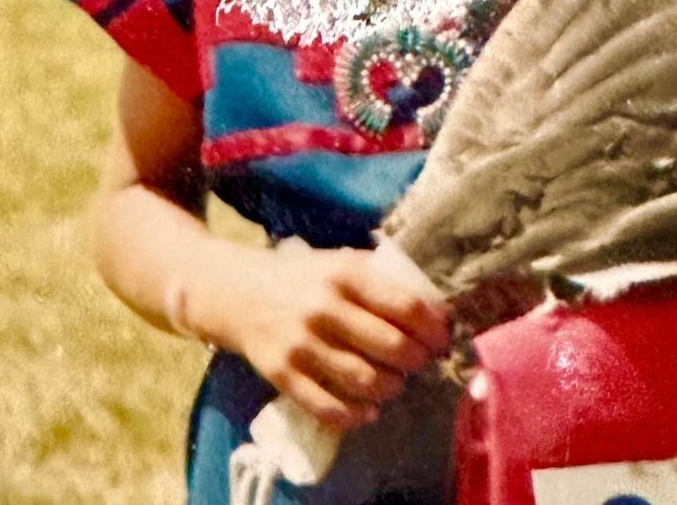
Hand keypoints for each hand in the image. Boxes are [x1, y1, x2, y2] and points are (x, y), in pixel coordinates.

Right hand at [212, 245, 449, 430]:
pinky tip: (367, 409)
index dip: (434, 329)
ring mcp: (301, 344)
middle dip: (417, 360)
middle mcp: (324, 308)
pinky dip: (355, 415)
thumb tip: (435, 308)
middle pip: (392, 347)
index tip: (442, 338)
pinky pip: (327, 406)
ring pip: (365, 381)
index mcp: (345, 274)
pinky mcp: (281, 374)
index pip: (406, 307)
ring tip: (393, 382)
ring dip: (391, 388)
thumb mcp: (340, 262)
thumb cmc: (301, 277)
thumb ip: (382, 279)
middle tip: (419, 362)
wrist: (235, 291)